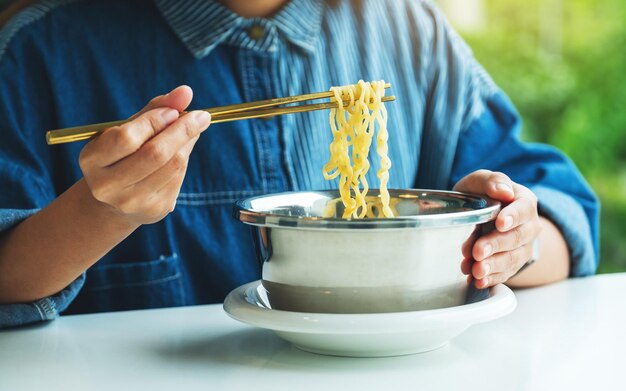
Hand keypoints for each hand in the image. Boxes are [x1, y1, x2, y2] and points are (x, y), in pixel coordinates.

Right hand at [79, 85, 210, 225]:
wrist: (118, 199)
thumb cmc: (124, 153)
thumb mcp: (130, 128)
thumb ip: (155, 108)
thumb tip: (186, 92)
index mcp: (91, 160)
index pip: (126, 138)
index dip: (154, 121)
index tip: (173, 110)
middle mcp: (107, 186)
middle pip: (154, 154)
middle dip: (182, 130)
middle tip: (200, 116)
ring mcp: (131, 202)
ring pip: (173, 165)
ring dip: (188, 142)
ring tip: (192, 129)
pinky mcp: (155, 210)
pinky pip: (179, 177)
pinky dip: (184, 158)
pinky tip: (181, 151)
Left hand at [454, 169, 541, 287]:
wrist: (478, 215)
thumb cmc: (480, 195)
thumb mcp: (480, 181)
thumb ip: (491, 181)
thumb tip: (503, 191)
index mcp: (524, 201)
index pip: (523, 209)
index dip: (512, 217)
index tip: (499, 223)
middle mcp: (529, 226)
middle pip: (517, 237)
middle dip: (496, 245)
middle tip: (478, 252)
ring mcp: (522, 247)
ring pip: (512, 259)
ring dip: (493, 266)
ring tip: (476, 270)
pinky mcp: (512, 264)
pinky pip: (505, 274)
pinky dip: (491, 278)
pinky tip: (477, 281)